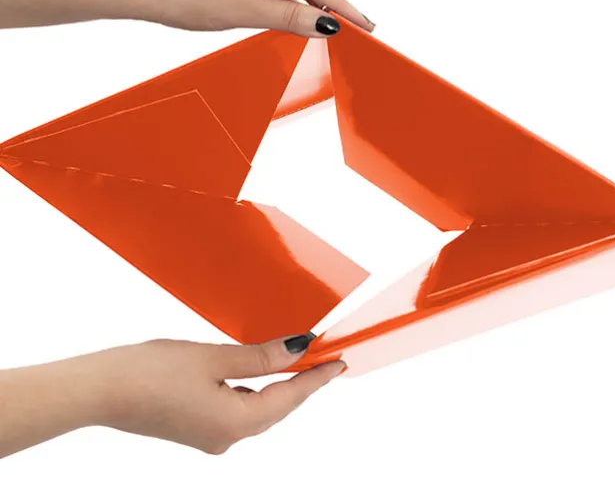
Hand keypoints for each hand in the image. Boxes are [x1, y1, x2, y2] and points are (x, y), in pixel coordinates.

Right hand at [90, 335, 343, 454]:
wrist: (100, 389)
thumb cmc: (152, 372)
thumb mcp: (214, 358)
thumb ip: (260, 358)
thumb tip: (298, 350)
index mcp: (235, 424)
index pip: (290, 398)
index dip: (317, 378)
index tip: (339, 363)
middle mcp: (226, 438)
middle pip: (276, 407)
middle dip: (300, 382)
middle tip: (322, 357)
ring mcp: (209, 436)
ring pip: (257, 408)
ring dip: (276, 385)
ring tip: (294, 360)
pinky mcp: (195, 427)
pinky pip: (236, 408)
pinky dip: (252, 390)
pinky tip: (255, 373)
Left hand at [130, 0, 374, 36]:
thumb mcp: (243, 11)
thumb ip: (289, 19)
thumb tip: (325, 26)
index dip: (341, 7)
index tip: (365, 24)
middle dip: (327, 9)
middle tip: (357, 30)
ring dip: (302, 11)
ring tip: (331, 32)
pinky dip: (281, 9)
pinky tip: (293, 23)